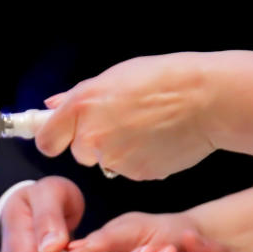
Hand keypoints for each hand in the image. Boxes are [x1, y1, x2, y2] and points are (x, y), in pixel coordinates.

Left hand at [35, 52, 216, 179]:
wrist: (207, 99)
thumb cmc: (164, 80)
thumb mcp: (114, 76)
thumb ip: (77, 96)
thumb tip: (51, 106)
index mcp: (81, 106)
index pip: (46, 140)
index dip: (54, 139)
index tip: (59, 138)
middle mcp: (91, 136)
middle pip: (78, 152)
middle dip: (94, 141)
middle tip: (122, 121)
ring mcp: (113, 159)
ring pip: (105, 162)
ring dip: (118, 151)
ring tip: (145, 127)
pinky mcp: (135, 175)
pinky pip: (129, 170)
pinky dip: (139, 159)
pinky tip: (157, 140)